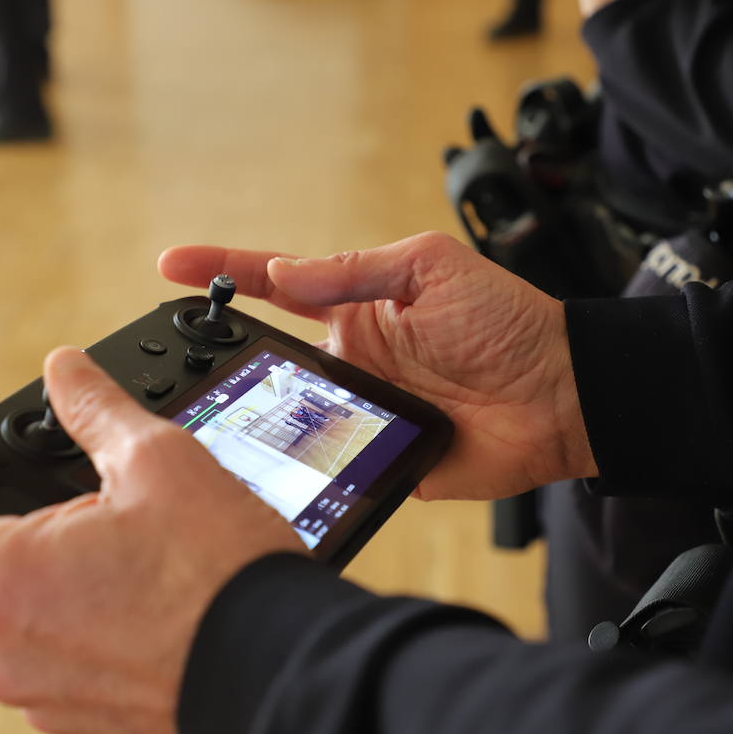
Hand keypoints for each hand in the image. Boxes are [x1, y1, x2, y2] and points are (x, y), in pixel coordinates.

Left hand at [0, 348, 304, 733]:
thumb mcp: (159, 462)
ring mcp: (31, 692)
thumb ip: (97, 410)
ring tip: (34, 535)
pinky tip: (79, 589)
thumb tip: (66, 370)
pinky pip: (14, 665)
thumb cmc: (220, 574)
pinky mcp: (70, 718)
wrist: (279, 668)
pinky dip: (18, 619)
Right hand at [159, 232, 594, 501]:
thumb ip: (355, 271)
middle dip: (219, 353)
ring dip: (251, 413)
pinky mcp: (378, 459)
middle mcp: (350, 358)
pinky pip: (327, 464)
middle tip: (169, 353)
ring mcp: (361, 410)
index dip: (222, 274)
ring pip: (287, 415)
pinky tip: (264, 467)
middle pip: (267, 356)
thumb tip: (281, 271)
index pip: (275, 286)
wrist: (563, 396)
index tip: (170, 266)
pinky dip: (297, 466)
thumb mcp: (431, 268)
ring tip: (203, 411)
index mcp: (357, 307)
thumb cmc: (507, 321)